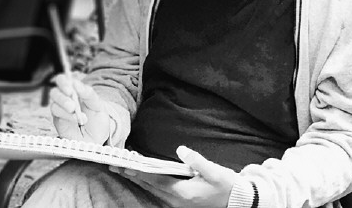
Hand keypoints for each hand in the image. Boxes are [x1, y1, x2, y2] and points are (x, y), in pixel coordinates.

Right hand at [50, 74, 110, 144]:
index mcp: (75, 92)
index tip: (72, 87)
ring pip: (54, 104)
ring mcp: (61, 111)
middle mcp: (66, 100)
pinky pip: (57, 116)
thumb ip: (89, 94)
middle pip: (55, 92)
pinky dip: (66, 116)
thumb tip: (77, 84)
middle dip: (62, 96)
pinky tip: (76, 119)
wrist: (98, 139)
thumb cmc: (98, 120)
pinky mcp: (58, 123)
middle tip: (72, 103)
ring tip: (76, 112)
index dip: (64, 82)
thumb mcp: (98, 105)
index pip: (64, 81)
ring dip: (64, 106)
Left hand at [109, 146, 236, 207]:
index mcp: (183, 193)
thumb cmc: (225, 185)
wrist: (236, 201)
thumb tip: (181, 149)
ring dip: (137, 179)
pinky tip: (142, 177)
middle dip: (132, 174)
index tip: (125, 163)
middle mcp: (176, 201)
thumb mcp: (214, 172)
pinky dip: (147, 182)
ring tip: (123, 169)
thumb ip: (197, 161)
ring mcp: (176, 203)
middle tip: (115, 164)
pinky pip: (158, 191)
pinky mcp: (179, 202)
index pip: (155, 179)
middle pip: (149, 186)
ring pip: (151, 189)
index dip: (139, 171)